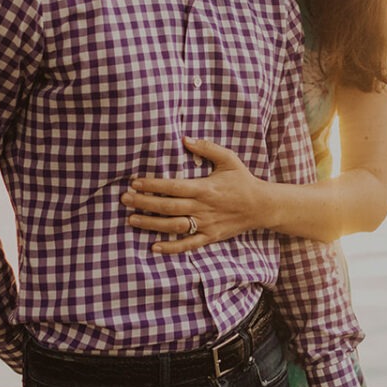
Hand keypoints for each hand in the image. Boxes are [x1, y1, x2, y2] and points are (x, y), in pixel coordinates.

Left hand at [122, 137, 269, 252]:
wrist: (262, 206)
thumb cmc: (243, 180)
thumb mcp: (228, 159)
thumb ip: (207, 148)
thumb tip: (185, 139)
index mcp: (205, 188)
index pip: (173, 187)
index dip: (152, 185)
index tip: (134, 182)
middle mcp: (203, 207)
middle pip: (168, 206)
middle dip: (144, 203)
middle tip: (124, 199)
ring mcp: (206, 224)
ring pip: (173, 226)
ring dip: (151, 224)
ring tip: (131, 219)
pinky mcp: (210, 237)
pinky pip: (188, 245)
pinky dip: (171, 248)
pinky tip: (154, 246)